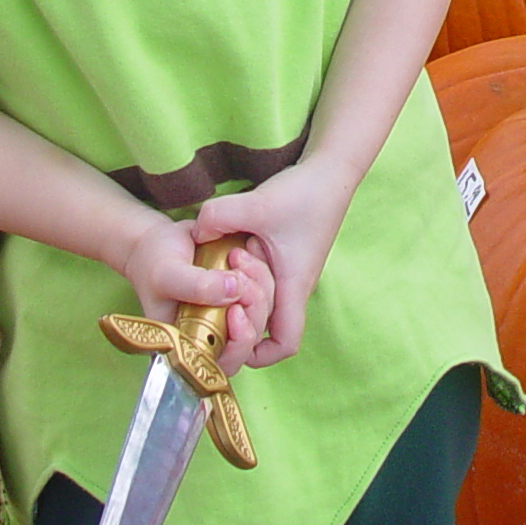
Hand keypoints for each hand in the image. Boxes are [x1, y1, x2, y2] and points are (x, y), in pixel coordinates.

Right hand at [112, 212, 273, 375]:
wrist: (156, 239)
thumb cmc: (153, 263)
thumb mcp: (166, 275)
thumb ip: (194, 286)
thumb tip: (233, 290)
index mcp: (192, 344)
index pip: (226, 363)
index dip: (239, 343)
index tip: (235, 310)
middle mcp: (214, 334)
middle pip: (253, 337)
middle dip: (254, 306)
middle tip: (239, 273)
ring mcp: (230, 314)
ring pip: (265, 313)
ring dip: (261, 283)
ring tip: (238, 256)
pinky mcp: (243, 293)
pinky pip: (267, 289)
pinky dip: (262, 272)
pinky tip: (248, 250)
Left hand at [193, 155, 360, 367]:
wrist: (330, 171)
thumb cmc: (306, 193)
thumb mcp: (258, 203)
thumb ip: (219, 216)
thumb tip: (195, 233)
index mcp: (293, 286)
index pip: (283, 344)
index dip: (258, 353)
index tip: (234, 329)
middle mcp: (293, 285)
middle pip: (266, 324)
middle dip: (240, 311)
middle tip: (228, 279)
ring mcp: (289, 272)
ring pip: (262, 300)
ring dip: (240, 286)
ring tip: (232, 253)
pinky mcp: (284, 256)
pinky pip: (262, 279)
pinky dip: (244, 270)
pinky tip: (234, 244)